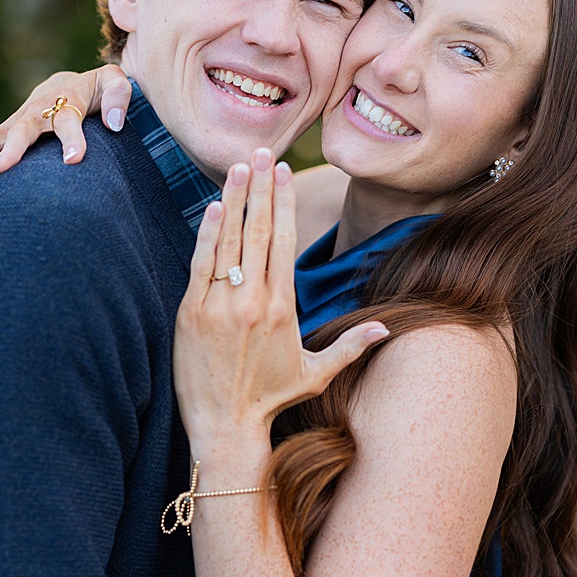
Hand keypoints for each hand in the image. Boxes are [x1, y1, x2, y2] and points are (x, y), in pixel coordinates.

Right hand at [0, 66, 131, 196]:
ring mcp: (13, 125)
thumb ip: (119, 96)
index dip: (72, 139)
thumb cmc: (94, 91)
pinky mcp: (0, 138)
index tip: (74, 161)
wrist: (62, 86)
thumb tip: (114, 124)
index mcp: (64, 101)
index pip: (68, 119)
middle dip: (7, 151)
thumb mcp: (113, 82)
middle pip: (19, 131)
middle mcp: (33, 113)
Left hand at [174, 150, 388, 444]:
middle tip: (263, 151)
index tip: (283, 172)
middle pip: (258, 231)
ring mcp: (219, 305)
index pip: (284, 241)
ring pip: (229, 242)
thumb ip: (351, 346)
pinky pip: (201, 265)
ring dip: (234, 199)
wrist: (225, 425)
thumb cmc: (271, 399)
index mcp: (283, 307)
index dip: (284, 202)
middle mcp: (253, 301)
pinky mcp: (190, 313)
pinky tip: (214, 206)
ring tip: (238, 166)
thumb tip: (385, 329)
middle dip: (261, 188)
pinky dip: (208, 234)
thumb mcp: (316, 373)